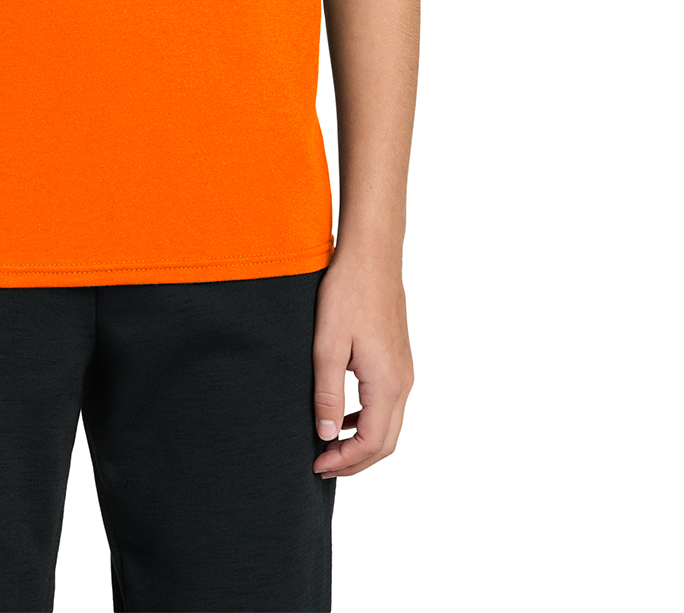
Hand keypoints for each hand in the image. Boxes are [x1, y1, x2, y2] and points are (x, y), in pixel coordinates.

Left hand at [312, 252, 413, 478]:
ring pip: (389, 425)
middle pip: (386, 442)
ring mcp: (404, 371)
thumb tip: (327, 436)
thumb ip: (327, 395)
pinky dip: (368, 420)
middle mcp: (403, 382)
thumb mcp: (327, 346)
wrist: (372, 256)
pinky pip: (388, 404)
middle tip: (322, 465)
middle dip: (356, 461)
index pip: (371, 443)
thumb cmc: (347, 294)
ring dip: (362, 442)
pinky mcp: (399, 360)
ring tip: (329, 445)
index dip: (345, 461)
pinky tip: (343, 415)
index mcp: (386, 383)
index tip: (317, 465)